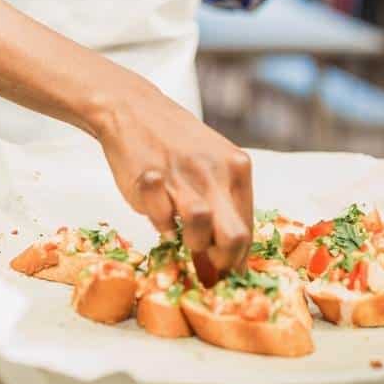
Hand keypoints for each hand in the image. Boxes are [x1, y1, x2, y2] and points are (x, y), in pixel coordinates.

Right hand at [91, 79, 252, 280]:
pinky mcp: (152, 180)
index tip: (227, 275)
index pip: (249, 229)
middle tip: (207, 267)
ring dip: (191, 242)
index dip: (238, 260)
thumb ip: (223, 202)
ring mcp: (184, 175)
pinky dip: (160, 224)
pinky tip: (158, 208)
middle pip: (235, 237)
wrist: (134, 109)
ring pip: (201, 227)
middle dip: (222, 262)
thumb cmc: (175, 142)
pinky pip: (162, 220)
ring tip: (182, 233)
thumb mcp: (212, 163)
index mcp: (237, 168)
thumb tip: (229, 256)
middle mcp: (216, 172)